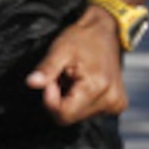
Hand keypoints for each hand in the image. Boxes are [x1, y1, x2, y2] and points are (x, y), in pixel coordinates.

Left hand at [26, 8, 126, 125]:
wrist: (106, 31)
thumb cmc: (82, 38)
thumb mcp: (60, 50)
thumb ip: (46, 69)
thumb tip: (31, 83)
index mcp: (96, 86)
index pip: (63, 114)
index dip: (50, 100)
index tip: (52, 80)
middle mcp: (110, 100)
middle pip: (70, 117)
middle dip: (60, 100)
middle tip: (63, 77)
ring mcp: (115, 104)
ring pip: (79, 116)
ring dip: (71, 100)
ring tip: (75, 79)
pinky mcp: (117, 104)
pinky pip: (91, 112)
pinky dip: (83, 101)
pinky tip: (85, 84)